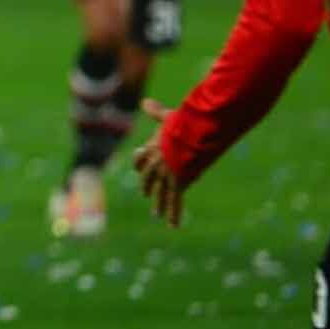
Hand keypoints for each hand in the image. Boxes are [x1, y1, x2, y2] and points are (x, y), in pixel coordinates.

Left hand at [133, 98, 183, 226]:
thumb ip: (156, 112)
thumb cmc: (182, 123)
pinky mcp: (178, 183)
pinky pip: (175, 202)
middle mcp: (156, 163)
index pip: (140, 158)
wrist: (190, 135)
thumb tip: (145, 102)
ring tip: (155, 213)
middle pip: (147, 178)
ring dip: (158, 204)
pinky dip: (173, 214)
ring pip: (160, 193)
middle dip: (147, 185)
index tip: (139, 165)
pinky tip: (172, 226)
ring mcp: (166, 174)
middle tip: (145, 193)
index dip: (139, 162)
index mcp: (153, 148)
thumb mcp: (167, 117)